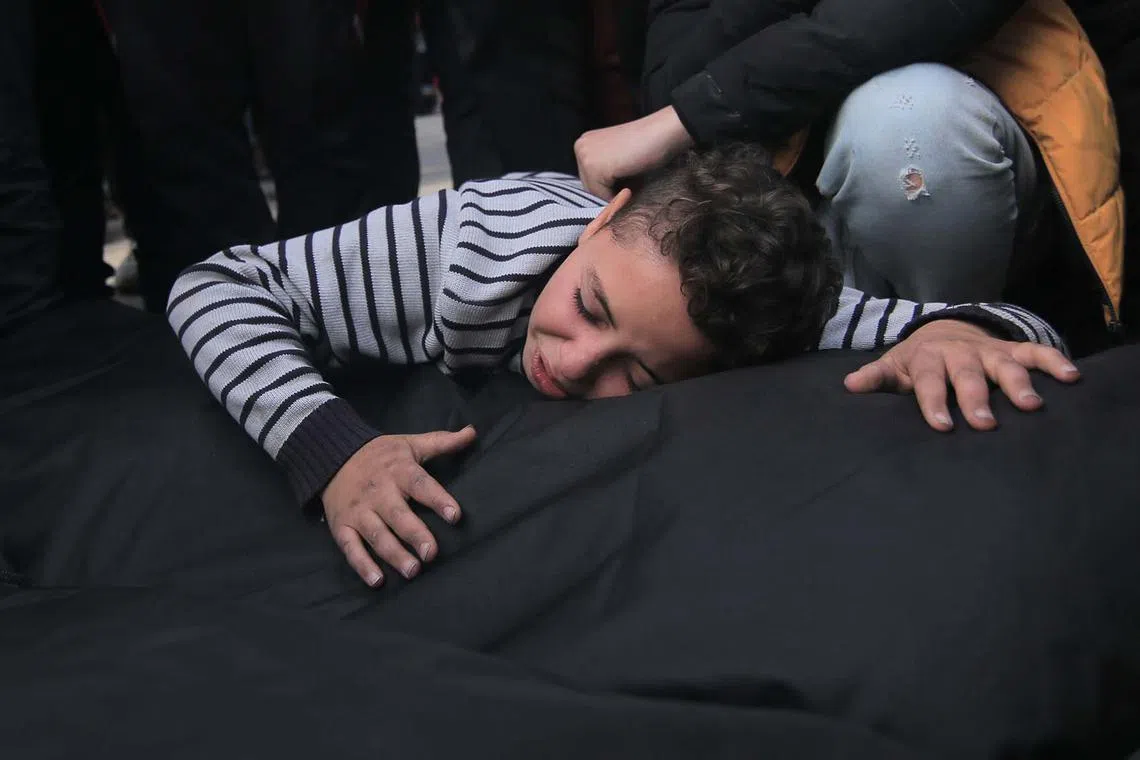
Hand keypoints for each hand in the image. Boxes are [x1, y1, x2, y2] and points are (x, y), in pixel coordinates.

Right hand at [322, 426, 476, 585]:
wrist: (332, 455)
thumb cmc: (380, 454)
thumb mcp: (410, 444)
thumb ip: (442, 442)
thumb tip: (472, 432)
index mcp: (398, 471)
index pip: (421, 485)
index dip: (439, 500)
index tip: (455, 516)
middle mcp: (378, 492)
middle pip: (398, 515)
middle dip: (415, 534)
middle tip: (432, 553)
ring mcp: (359, 511)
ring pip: (377, 535)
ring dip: (394, 554)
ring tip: (412, 570)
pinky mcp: (342, 526)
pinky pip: (351, 548)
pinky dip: (362, 565)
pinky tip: (377, 581)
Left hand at [575, 106, 693, 199]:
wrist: (664, 132)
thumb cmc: (647, 144)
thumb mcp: (618, 157)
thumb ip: (605, 171)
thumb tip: (602, 196)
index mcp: (584, 142)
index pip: (588, 177)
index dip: (608, 185)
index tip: (625, 177)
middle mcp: (580, 146)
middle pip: (589, 186)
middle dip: (609, 189)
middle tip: (631, 178)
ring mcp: (585, 157)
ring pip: (595, 193)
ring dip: (614, 193)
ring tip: (632, 177)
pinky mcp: (594, 168)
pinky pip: (603, 196)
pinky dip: (618, 195)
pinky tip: (631, 179)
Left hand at [843, 320, 1079, 430]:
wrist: (943, 331)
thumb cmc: (917, 362)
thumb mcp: (894, 367)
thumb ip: (876, 378)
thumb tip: (849, 386)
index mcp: (927, 360)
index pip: (929, 383)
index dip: (934, 404)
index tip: (943, 426)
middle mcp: (960, 354)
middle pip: (968, 376)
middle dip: (976, 398)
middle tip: (985, 424)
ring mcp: (989, 352)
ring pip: (1005, 365)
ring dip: (1018, 383)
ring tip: (1031, 406)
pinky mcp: (1013, 351)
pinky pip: (1036, 353)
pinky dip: (1054, 361)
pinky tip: (1071, 377)